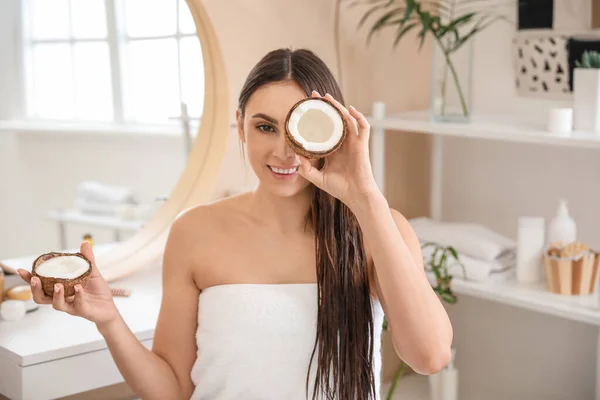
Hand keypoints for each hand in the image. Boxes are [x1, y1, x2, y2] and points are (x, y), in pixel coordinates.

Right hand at [17, 241, 119, 328]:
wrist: (110, 308)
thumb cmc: (97, 291)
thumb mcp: (92, 272)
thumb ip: (87, 260)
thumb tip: (84, 243)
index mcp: (61, 289)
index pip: (41, 285)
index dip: (30, 279)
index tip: (22, 271)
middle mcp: (63, 299)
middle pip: (42, 298)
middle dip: (36, 289)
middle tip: (36, 279)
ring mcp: (71, 306)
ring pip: (57, 304)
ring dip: (56, 295)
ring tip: (58, 285)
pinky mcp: (82, 311)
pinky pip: (77, 305)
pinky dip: (78, 295)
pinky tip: (79, 288)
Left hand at [297, 92, 380, 209]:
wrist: (356, 196)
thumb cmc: (340, 188)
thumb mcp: (318, 178)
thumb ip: (306, 169)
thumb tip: (295, 157)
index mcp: (333, 149)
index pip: (323, 128)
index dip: (316, 118)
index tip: (305, 109)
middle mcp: (343, 143)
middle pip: (334, 119)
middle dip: (325, 106)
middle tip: (314, 95)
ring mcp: (353, 143)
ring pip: (347, 119)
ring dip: (338, 107)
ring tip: (327, 98)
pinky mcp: (362, 145)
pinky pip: (363, 127)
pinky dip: (358, 117)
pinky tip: (350, 109)